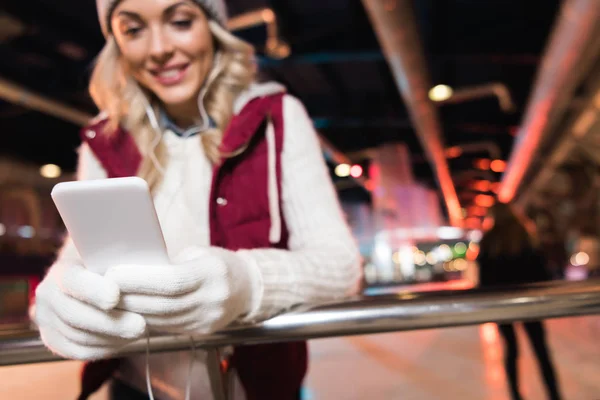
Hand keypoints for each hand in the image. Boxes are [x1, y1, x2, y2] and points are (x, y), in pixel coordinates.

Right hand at [34, 262, 146, 359]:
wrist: (90, 282)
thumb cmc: (109, 266)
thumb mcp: (112, 258)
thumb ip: (121, 264)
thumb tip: (151, 266)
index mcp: (61, 270)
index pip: (72, 281)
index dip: (92, 290)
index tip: (115, 296)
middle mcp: (48, 295)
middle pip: (75, 315)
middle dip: (111, 322)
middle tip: (140, 325)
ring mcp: (47, 320)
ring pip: (79, 336)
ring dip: (112, 336)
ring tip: (139, 331)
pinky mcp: (54, 341)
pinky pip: (80, 351)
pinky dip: (105, 347)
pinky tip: (125, 340)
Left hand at [105, 247, 258, 333]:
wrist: (246, 287)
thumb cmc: (215, 263)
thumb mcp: (197, 254)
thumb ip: (168, 262)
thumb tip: (130, 265)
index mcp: (212, 273)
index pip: (172, 280)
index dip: (140, 279)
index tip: (112, 273)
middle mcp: (213, 299)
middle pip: (163, 303)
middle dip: (128, 297)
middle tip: (101, 288)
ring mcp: (208, 319)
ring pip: (162, 320)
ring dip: (132, 311)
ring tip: (108, 301)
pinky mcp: (201, 331)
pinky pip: (167, 327)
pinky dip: (145, 320)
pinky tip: (128, 312)